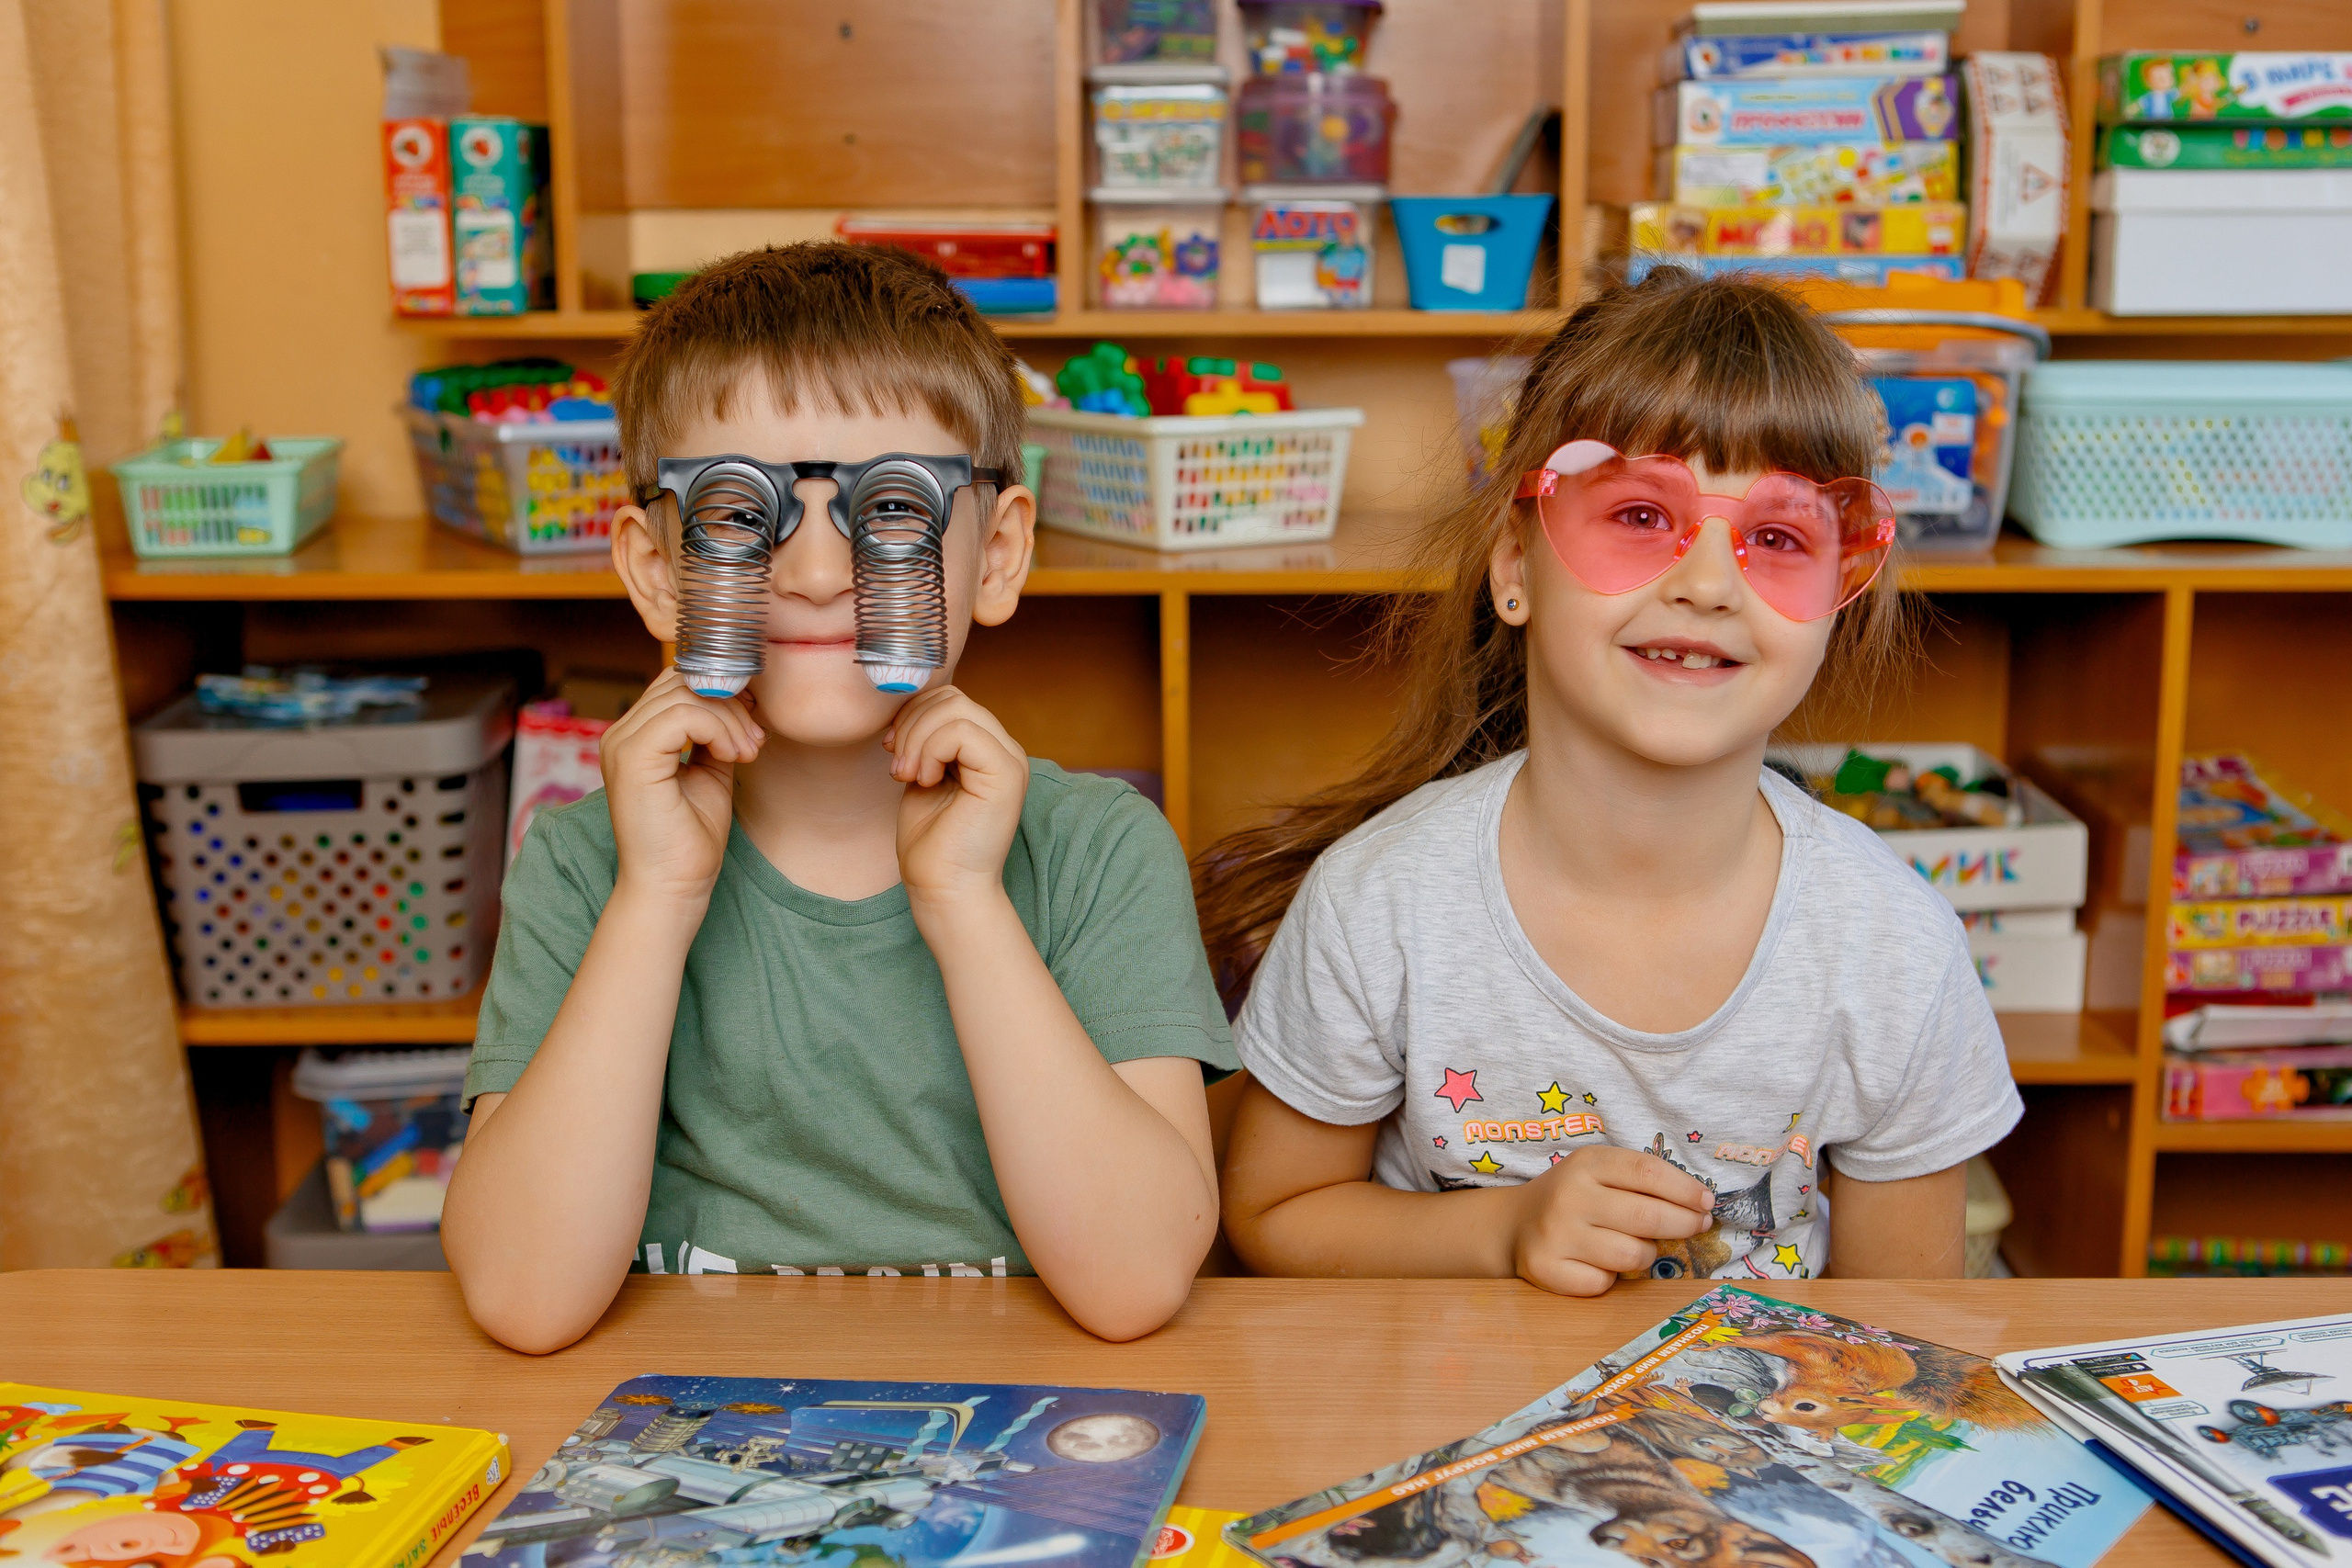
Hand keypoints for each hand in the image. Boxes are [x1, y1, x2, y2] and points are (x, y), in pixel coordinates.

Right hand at [600, 668, 763, 909]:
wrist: (673, 886)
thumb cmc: (690, 839)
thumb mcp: (710, 772)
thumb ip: (715, 734)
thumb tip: (739, 702)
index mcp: (635, 735)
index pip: (677, 682)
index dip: (721, 694)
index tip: (751, 729)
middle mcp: (621, 734)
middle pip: (681, 681)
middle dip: (729, 705)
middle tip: (753, 743)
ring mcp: (622, 743)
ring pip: (686, 695)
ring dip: (730, 721)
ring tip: (745, 754)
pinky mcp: (632, 758)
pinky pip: (683, 715)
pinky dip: (718, 730)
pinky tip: (732, 756)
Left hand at [885, 686, 1028, 920]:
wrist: (943, 887)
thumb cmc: (931, 841)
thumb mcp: (922, 774)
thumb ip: (925, 740)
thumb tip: (908, 707)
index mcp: (987, 748)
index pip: (950, 699)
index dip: (913, 715)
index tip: (892, 751)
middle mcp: (1005, 748)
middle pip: (951, 697)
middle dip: (911, 724)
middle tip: (898, 766)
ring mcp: (1010, 759)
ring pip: (955, 708)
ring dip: (917, 739)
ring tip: (909, 776)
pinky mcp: (1006, 773)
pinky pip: (961, 732)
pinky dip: (931, 750)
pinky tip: (926, 781)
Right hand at [1508, 1145, 1713, 1295]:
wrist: (1514, 1225)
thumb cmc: (1574, 1197)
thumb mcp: (1600, 1172)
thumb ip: (1642, 1181)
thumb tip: (1700, 1204)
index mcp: (1586, 1163)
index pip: (1647, 1171)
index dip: (1685, 1189)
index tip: (1707, 1202)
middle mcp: (1569, 1196)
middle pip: (1647, 1216)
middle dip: (1684, 1223)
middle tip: (1697, 1226)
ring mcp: (1556, 1234)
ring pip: (1632, 1255)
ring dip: (1646, 1254)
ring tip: (1635, 1246)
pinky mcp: (1547, 1269)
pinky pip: (1603, 1283)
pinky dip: (1610, 1278)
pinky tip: (1599, 1264)